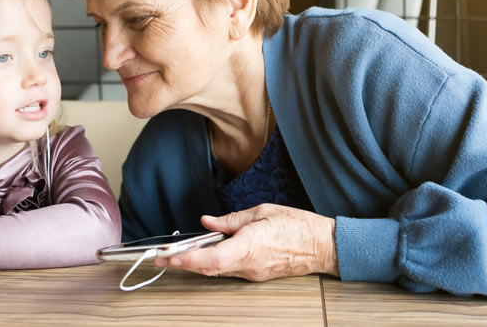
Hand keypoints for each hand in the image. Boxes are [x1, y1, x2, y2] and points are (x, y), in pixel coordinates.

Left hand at [153, 203, 338, 280]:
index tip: (167, 257)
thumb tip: (207, 222)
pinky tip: (206, 254)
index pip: (210, 258)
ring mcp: (253, 273)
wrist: (324, 246)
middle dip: (183, 263)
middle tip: (162, 257)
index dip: (185, 259)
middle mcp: (248, 264)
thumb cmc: (298, 226)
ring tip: (179, 254)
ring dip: (197, 263)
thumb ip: (230, 220)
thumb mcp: (261, 212)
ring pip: (217, 271)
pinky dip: (214, 263)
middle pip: (208, 269)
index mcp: (249, 246)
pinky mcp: (257, 275)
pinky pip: (230, 270)